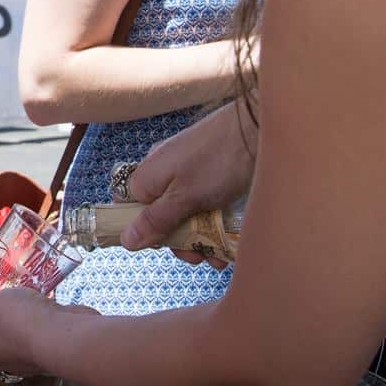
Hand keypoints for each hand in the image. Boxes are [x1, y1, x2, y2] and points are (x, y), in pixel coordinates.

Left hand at [0, 283, 94, 377]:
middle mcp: (3, 358)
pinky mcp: (48, 345)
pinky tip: (33, 299)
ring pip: (11, 332)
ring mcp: (28, 355)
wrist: (66, 338)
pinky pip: (32, 328)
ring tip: (7, 294)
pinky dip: (29, 314)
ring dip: (6, 314)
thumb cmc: (19, 321)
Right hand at [122, 103, 257, 263]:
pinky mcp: (209, 172)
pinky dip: (213, 222)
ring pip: (183, 211)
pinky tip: (227, 241)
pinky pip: (203, 203)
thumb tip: (125, 240)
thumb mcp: (185, 198)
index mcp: (148, 175)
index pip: (129, 209)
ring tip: (219, 254)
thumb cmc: (219, 161)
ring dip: (199, 237)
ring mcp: (186, 171)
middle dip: (178, 239)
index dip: (144, 231)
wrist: (260, 129)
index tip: (166, 245)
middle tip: (199, 255)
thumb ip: (155, 220)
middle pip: (159, 214)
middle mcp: (163, 171)